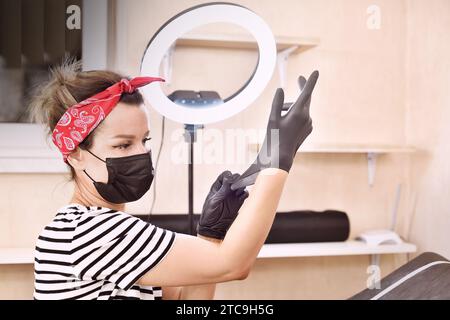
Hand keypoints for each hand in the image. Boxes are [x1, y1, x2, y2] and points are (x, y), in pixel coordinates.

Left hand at [197, 171, 248, 239]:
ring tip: (237, 193)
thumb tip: (228, 180)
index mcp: (217, 187)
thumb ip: (222, 191)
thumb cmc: (209, 214)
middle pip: (235, 179)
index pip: (225, 175)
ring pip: (241, 186)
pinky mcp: (238, 203)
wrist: (213, 228)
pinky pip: (244, 195)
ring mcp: (232, 196)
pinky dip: (245, 194)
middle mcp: (226, 190)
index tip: (229, 181)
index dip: (229, 176)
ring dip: (241, 187)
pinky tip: (242, 197)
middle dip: (237, 180)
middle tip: (235, 187)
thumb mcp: (213, 202)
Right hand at [231, 70, 318, 189]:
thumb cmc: (274, 137)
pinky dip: (294, 116)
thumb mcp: (272, 119)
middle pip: (305, 98)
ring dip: (290, 108)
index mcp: (298, 113)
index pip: (306, 93)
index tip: (316, 71)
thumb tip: (281, 90)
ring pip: (300, 109)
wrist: (282, 157)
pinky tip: (285, 126)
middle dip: (301, 89)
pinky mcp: (308, 129)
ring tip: (278, 120)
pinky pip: (302, 117)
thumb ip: (277, 103)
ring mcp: (309, 124)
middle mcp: (307, 117)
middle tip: (300, 78)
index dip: (310, 81)